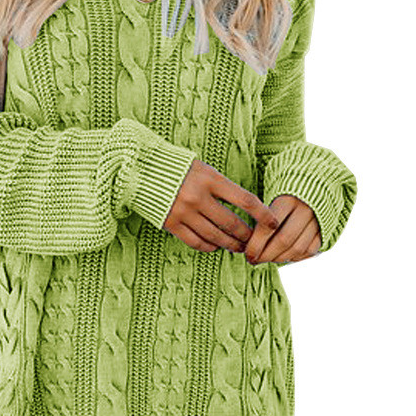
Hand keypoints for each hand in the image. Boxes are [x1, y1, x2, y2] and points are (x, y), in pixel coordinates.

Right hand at [164, 159, 279, 251]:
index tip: (273, 223)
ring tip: (238, 247)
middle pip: (232, 223)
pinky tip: (216, 246)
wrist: (141, 169)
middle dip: (246, 235)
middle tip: (253, 241)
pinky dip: (209, 246)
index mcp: (210, 178)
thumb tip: (244, 207)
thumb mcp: (203, 169)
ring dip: (230, 244)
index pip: (245, 200)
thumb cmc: (177, 167)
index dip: (263, 214)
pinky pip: (196, 242)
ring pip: (215, 236)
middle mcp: (198, 197)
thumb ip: (221, 187)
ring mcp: (184, 212)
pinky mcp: (171, 224)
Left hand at [244, 194, 321, 264]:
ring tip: (267, 259)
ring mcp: (318, 221)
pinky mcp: (325, 230)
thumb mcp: (272, 197)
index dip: (256, 244)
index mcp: (288, 199)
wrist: (316, 185)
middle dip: (266, 255)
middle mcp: (305, 210)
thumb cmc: (285, 194)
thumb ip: (262, 217)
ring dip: (279, 258)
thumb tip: (246, 244)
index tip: (247, 254)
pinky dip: (295, 258)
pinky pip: (309, 251)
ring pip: (297, 249)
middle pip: (283, 240)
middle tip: (254, 261)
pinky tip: (283, 257)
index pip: (268, 227)